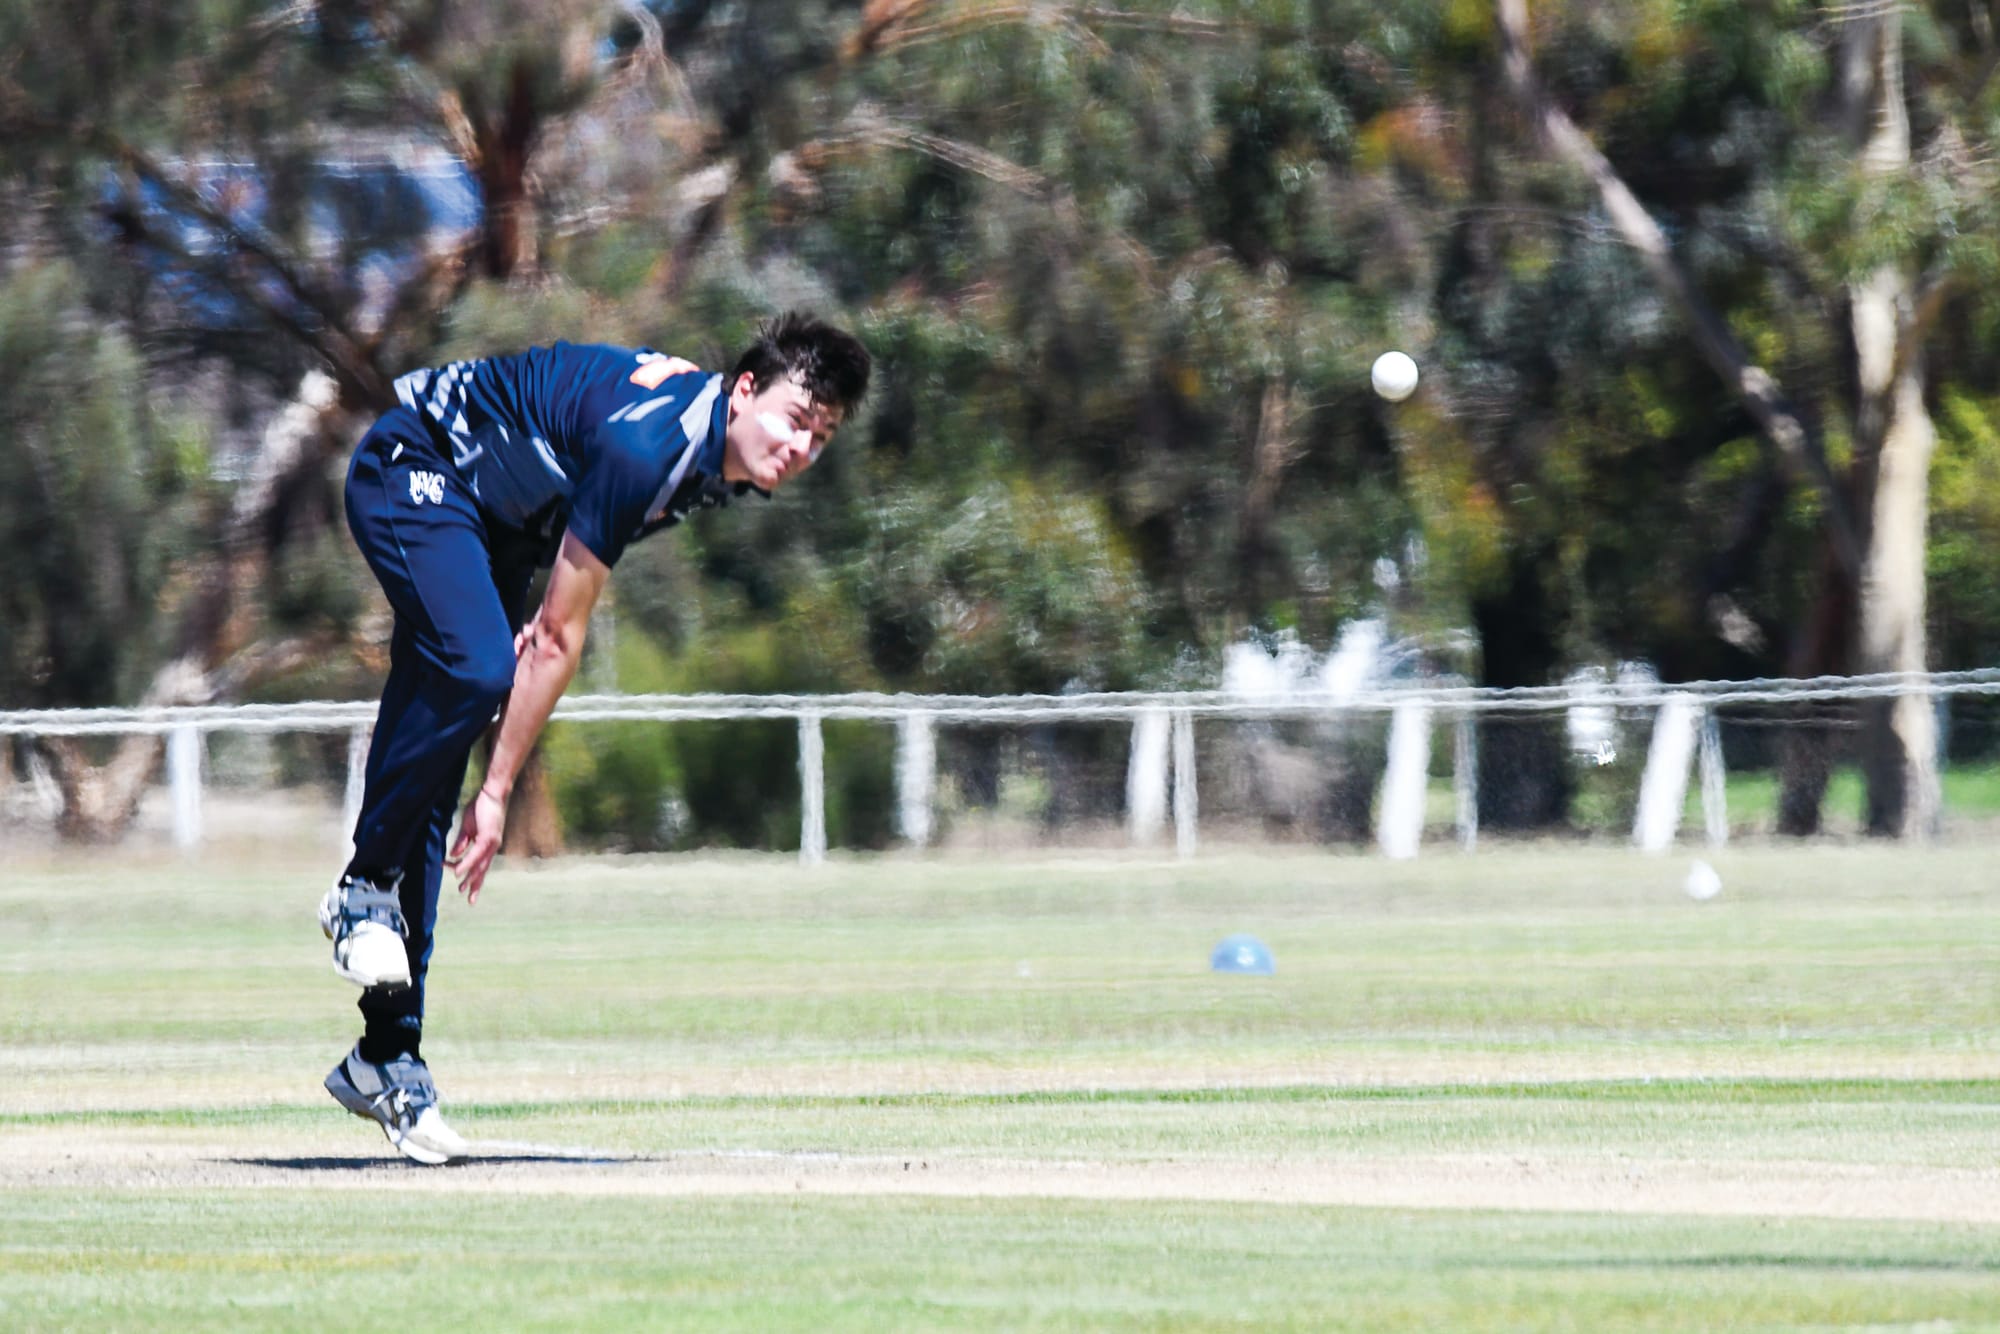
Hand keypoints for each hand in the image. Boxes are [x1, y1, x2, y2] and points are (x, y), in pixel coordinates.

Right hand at [445, 785, 507, 903]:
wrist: (491, 793)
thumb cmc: (480, 808)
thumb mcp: (468, 828)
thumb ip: (462, 842)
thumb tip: (454, 856)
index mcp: (487, 846)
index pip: (479, 866)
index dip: (472, 878)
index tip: (460, 886)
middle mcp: (491, 847)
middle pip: (482, 870)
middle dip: (476, 886)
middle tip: (470, 901)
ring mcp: (491, 843)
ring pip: (479, 865)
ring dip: (470, 878)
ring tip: (462, 890)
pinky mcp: (487, 837)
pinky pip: (475, 854)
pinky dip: (467, 864)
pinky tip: (458, 872)